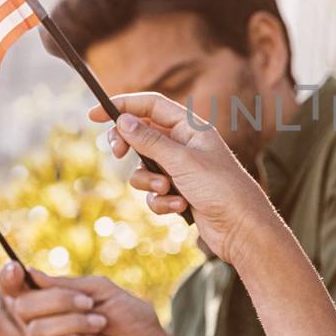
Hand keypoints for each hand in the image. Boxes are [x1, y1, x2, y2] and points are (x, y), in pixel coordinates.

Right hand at [10, 269, 172, 335]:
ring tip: (100, 324)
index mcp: (52, 303)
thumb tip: (29, 273)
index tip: (16, 270)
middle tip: (89, 304)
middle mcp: (46, 325)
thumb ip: (64, 284)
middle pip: (23, 308)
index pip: (19, 291)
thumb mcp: (99, 290)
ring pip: (37, 331)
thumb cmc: (129, 317)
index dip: (11, 280)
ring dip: (74, 322)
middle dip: (57, 301)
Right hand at [91, 94, 286, 266]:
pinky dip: (162, 201)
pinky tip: (180, 208)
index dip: (122, 106)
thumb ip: (150, 141)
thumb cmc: (221, 189)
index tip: (93, 115)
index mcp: (191, 128)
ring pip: (144, 169)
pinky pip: (154, 193)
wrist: (242, 229)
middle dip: (129, 148)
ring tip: (168, 189)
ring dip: (149, 182)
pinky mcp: (180, 193)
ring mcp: (181, 171)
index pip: (151, 106)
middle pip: (142, 136)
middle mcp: (185, 146)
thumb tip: (123, 120)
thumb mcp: (182, 161)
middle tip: (118, 154)